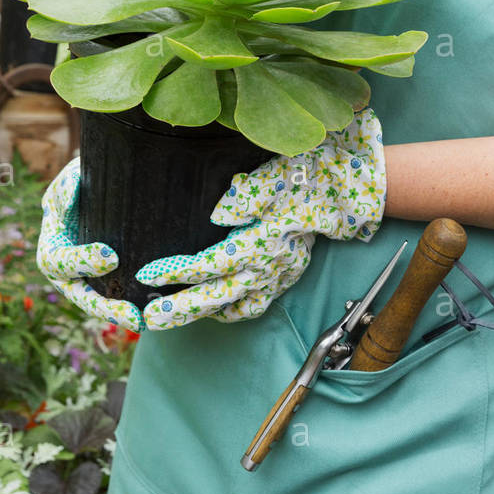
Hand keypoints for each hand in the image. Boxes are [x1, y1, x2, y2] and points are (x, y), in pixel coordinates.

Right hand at [36, 156, 145, 333]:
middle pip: (79, 295)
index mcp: (52, 244)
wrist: (106, 186)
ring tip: (143, 321)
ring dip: (119, 314)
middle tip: (132, 315)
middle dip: (104, 307)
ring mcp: (85, 277)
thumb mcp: (75, 176)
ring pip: (98, 302)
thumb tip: (71, 196)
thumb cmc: (86, 181)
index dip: (81, 261)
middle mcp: (65, 268)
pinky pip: (116, 295)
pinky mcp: (108, 278)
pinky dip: (131, 304)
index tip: (112, 256)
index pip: (58, 261)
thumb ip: (69, 185)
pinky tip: (153, 311)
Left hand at [135, 108, 385, 329]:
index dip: (177, 272)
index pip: (211, 264)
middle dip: (182, 308)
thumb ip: (245, 196)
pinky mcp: (287, 276)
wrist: (346, 190)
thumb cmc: (307, 176)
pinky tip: (217, 309)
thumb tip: (217, 215)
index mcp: (263, 241)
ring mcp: (280, 275)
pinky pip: (256, 305)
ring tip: (176, 315)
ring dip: (205, 313)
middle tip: (150, 318)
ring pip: (237, 307)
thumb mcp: (275, 176)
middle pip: (219, 296)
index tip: (148, 276)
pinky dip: (233, 311)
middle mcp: (270, 266)